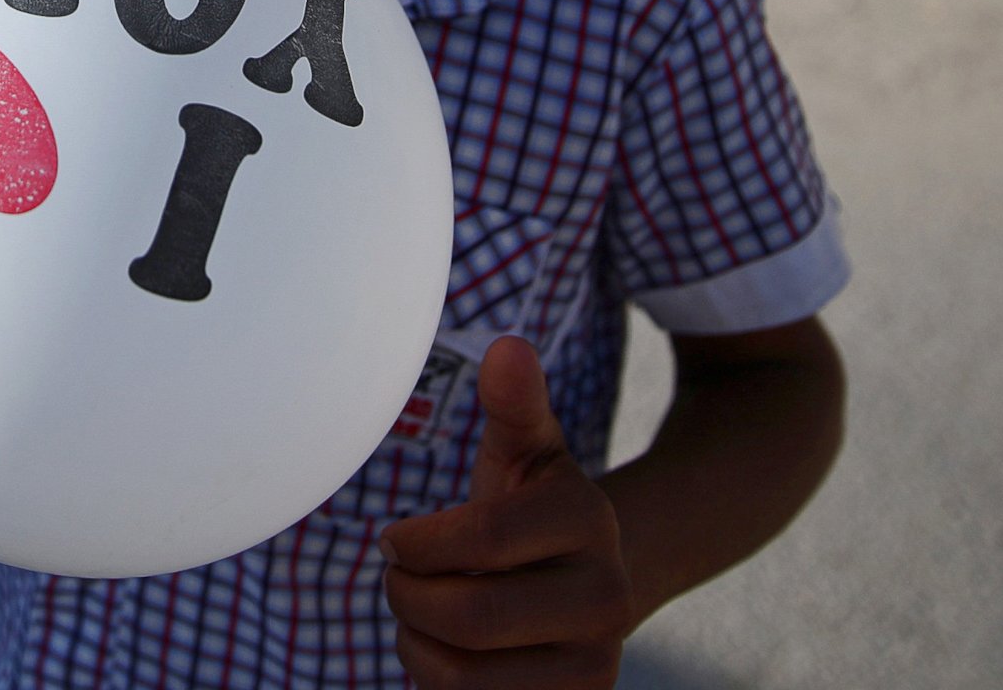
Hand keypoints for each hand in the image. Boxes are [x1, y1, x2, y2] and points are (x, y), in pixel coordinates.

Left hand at [380, 338, 633, 688]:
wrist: (592, 587)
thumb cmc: (531, 511)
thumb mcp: (526, 455)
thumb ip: (515, 406)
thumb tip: (507, 346)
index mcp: (588, 520)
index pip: (481, 538)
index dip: (417, 542)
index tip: (395, 537)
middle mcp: (607, 598)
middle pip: (470, 615)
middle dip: (408, 596)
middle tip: (397, 579)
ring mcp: (597, 664)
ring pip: (463, 675)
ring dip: (416, 644)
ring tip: (421, 615)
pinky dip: (439, 684)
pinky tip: (447, 654)